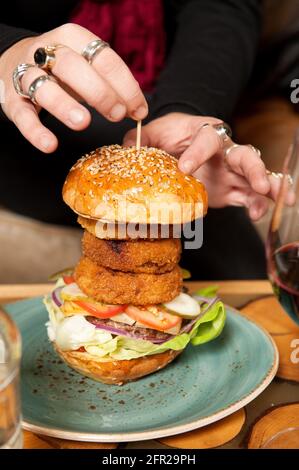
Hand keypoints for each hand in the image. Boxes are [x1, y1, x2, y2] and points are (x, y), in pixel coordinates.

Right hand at [0, 23, 147, 152]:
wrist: (12, 64)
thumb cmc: (60, 71)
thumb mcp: (86, 68)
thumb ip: (111, 84)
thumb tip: (138, 109)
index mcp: (72, 39)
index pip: (103, 57)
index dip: (125, 85)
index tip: (138, 109)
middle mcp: (46, 52)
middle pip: (73, 67)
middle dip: (100, 92)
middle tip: (117, 115)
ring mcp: (26, 75)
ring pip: (43, 86)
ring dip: (64, 105)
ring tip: (83, 123)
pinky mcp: (12, 99)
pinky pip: (22, 114)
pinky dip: (35, 130)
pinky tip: (50, 144)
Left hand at [124, 113, 294, 219]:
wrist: (180, 143)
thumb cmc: (169, 135)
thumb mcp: (153, 133)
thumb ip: (140, 140)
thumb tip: (126, 150)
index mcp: (204, 133)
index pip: (207, 138)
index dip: (198, 152)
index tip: (184, 168)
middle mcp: (222, 152)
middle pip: (244, 155)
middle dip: (253, 169)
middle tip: (259, 183)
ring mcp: (229, 172)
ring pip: (254, 177)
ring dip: (265, 188)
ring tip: (276, 199)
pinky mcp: (230, 190)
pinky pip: (247, 196)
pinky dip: (256, 204)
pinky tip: (258, 215)